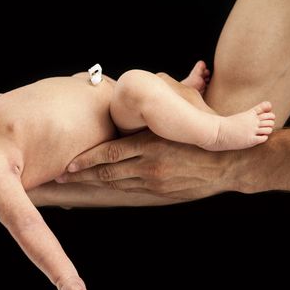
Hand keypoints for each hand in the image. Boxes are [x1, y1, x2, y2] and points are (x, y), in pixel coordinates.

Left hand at [56, 130, 235, 199]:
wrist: (231, 162)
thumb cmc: (204, 132)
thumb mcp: (179, 115)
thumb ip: (153, 113)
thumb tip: (136, 96)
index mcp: (150, 144)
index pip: (108, 153)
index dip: (85, 160)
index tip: (66, 164)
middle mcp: (149, 165)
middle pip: (105, 173)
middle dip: (79, 176)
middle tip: (58, 177)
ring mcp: (154, 182)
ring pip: (115, 184)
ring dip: (91, 185)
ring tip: (71, 184)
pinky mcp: (161, 193)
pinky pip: (130, 191)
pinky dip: (112, 189)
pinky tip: (99, 187)